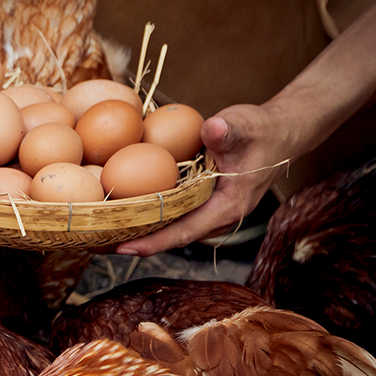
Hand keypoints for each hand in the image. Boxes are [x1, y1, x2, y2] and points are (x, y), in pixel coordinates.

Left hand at [116, 104, 292, 255]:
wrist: (279, 132)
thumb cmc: (261, 130)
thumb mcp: (244, 126)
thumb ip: (228, 130)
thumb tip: (212, 129)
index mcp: (226, 208)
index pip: (184, 232)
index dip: (153, 243)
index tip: (124, 249)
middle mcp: (216, 217)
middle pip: (171, 236)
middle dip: (136, 242)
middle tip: (96, 245)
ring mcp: (208, 211)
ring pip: (169, 227)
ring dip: (138, 229)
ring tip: (100, 233)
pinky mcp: (201, 202)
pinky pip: (171, 213)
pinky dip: (148, 212)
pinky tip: (120, 208)